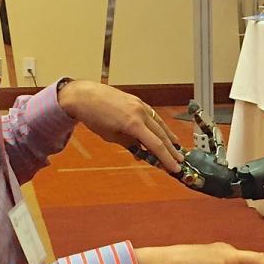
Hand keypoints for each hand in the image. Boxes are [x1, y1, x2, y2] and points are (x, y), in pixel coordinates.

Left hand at [57, 80, 185, 171]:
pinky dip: (160, 126)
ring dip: (169, 137)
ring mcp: (140, 105)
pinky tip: (163, 132)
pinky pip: (153, 116)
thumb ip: (129, 144)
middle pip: (162, 135)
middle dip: (171, 150)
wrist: (84, 95)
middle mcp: (140, 113)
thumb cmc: (93, 116)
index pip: (156, 145)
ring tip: (176, 148)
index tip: (174, 168)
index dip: (166, 158)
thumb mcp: (110, 136)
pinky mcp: (138, 101)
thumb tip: (141, 152)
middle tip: (179, 161)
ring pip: (160, 124)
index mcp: (133, 124)